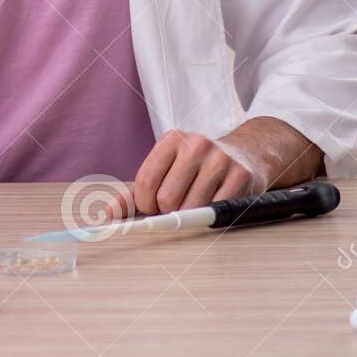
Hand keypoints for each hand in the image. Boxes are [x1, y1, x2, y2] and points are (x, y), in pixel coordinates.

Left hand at [112, 117, 322, 217]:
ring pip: (190, 208)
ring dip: (189, 216)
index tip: (152, 207)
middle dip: (168, 211)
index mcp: (172, 139)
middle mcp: (196, 144)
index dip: (144, 205)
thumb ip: (135, 193)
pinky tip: (215, 203)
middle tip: (177, 205)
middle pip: (166, 198)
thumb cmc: (196, 168)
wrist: (245, 154)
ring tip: (196, 203)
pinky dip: (211, 216)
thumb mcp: (165, 171)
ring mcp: (220, 159)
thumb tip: (110, 214)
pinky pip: (216, 211)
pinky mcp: (241, 176)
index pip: (145, 181)